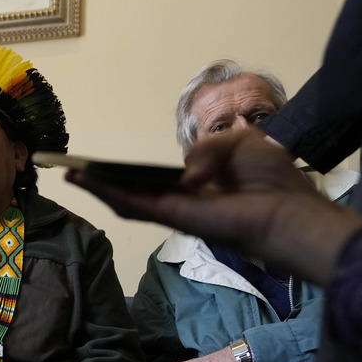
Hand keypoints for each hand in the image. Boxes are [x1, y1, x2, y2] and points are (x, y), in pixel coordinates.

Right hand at [65, 128, 361, 285]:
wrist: (288, 211)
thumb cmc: (272, 179)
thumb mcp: (240, 142)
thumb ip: (206, 148)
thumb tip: (185, 173)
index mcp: (201, 184)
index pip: (159, 178)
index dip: (134, 171)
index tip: (111, 162)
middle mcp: (184, 199)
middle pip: (136, 191)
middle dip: (106, 181)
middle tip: (78, 170)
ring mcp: (177, 211)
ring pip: (128, 200)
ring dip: (99, 188)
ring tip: (73, 175)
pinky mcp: (174, 218)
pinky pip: (136, 206)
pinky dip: (110, 194)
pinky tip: (89, 183)